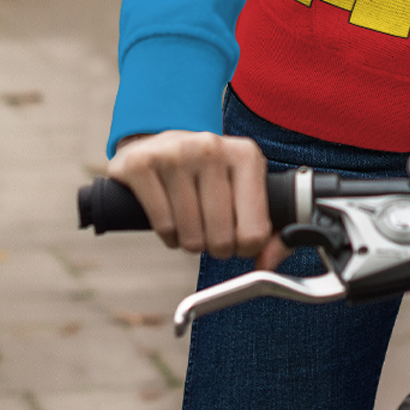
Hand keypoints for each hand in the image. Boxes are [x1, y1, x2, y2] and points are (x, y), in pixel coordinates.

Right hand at [108, 130, 288, 267]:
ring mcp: (175, 153)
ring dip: (190, 241)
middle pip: (222, 237)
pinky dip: (168, 235)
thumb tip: (267, 263)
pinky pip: (163, 226)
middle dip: (216, 247)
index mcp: (245, 154)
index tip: (239, 242)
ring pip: (191, 235)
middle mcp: (212, 148)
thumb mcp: (242, 188)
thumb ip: (265, 229)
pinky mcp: (142, 164)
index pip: (256, 229)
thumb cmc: (204, 174)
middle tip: (211, 234)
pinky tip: (171, 221)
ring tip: (190, 223)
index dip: (246, 247)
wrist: (155, 146)